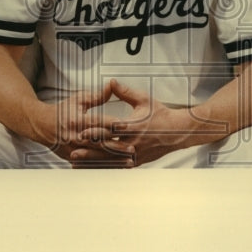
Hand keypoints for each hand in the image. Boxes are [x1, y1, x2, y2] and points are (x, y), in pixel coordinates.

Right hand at [45, 85, 134, 166]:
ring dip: (114, 160)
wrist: (42, 125)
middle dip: (116, 147)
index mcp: (77, 120)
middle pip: (99, 143)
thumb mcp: (78, 100)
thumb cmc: (63, 111)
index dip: (113, 124)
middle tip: (132, 148)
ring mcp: (73, 149)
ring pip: (97, 157)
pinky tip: (116, 169)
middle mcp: (75, 136)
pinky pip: (91, 165)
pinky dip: (104, 167)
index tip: (128, 125)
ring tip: (129, 162)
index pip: (98, 122)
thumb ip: (97, 96)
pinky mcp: (73, 158)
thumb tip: (112, 86)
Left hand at [74, 79, 190, 166]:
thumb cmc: (160, 113)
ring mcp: (135, 154)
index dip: (96, 130)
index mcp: (133, 125)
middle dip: (90, 150)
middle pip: (108, 147)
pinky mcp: (137, 162)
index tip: (82, 130)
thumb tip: (111, 82)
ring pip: (110, 160)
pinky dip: (104, 168)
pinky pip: (118, 167)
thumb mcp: (144, 99)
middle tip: (74, 150)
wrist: (177, 131)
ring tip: (78, 163)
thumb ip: (125, 92)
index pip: (111, 128)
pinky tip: (93, 170)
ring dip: (94, 161)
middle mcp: (133, 142)